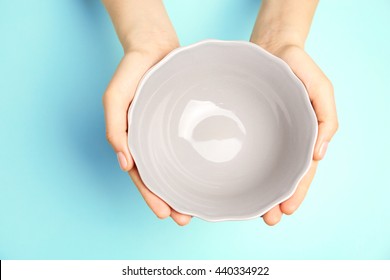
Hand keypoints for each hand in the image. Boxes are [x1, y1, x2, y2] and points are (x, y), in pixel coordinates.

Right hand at [103, 40, 191, 225]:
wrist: (155, 46)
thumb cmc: (132, 72)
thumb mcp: (114, 99)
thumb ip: (114, 128)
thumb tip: (125, 163)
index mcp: (135, 140)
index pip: (142, 175)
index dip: (151, 196)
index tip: (164, 213)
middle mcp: (153, 140)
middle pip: (161, 177)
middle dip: (171, 200)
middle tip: (184, 219)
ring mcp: (169, 133)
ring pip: (177, 166)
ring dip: (184, 188)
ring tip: (197, 208)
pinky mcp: (184, 123)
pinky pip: (189, 146)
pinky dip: (195, 163)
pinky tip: (205, 175)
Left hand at [253, 43, 337, 224]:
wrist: (270, 47)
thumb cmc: (298, 68)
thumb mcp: (321, 90)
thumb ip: (327, 120)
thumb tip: (320, 155)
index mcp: (301, 136)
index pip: (300, 171)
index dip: (295, 193)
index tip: (285, 212)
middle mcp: (280, 139)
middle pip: (277, 175)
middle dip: (273, 200)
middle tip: (266, 220)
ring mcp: (261, 134)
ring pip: (258, 167)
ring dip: (255, 189)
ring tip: (248, 210)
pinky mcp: (244, 125)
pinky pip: (241, 148)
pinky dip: (239, 167)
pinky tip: (232, 181)